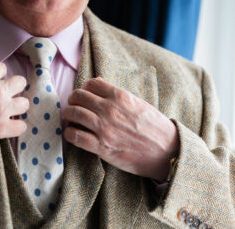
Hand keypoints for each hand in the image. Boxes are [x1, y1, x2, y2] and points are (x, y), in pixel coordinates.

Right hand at [0, 59, 28, 151]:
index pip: (3, 67)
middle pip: (21, 82)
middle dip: (12, 87)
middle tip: (4, 95)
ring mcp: (1, 110)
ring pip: (24, 104)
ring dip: (16, 107)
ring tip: (7, 110)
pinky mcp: (1, 129)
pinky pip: (21, 126)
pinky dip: (15, 127)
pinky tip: (8, 126)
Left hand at [63, 77, 178, 180]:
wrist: (166, 152)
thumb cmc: (154, 127)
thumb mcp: (138, 103)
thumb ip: (118, 95)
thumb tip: (99, 84)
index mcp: (120, 96)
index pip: (91, 83)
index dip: (85, 87)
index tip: (84, 94)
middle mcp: (109, 110)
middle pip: (78, 96)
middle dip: (73, 99)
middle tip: (74, 105)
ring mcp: (104, 128)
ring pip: (73, 113)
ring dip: (68, 114)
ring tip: (70, 118)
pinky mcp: (101, 147)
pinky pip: (75, 136)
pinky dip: (69, 133)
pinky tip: (72, 133)